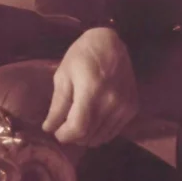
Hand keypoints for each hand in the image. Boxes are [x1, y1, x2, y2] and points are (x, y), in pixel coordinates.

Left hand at [42, 27, 138, 145]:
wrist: (110, 43)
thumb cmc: (81, 56)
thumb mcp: (63, 75)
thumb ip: (57, 105)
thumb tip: (49, 128)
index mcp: (91, 91)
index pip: (78, 128)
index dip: (64, 135)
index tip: (56, 131)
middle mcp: (111, 102)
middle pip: (89, 136)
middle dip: (73, 136)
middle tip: (65, 125)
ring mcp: (124, 106)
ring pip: (102, 137)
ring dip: (87, 136)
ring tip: (78, 122)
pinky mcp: (132, 107)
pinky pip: (114, 131)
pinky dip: (100, 132)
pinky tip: (93, 120)